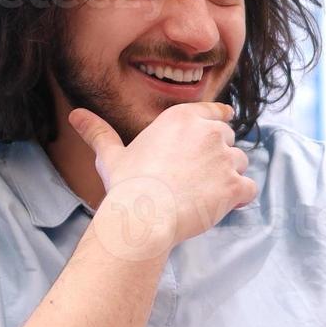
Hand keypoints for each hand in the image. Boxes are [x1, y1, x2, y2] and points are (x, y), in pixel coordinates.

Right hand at [70, 103, 254, 258]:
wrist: (144, 215)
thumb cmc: (127, 184)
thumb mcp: (111, 155)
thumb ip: (99, 133)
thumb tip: (76, 115)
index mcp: (182, 119)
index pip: (213, 111)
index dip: (220, 118)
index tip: (225, 121)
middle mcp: (208, 133)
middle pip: (229, 139)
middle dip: (219, 155)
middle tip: (200, 175)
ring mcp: (224, 158)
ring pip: (240, 163)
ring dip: (230, 176)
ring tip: (206, 193)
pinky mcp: (234, 184)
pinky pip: (249, 188)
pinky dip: (241, 198)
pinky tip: (225, 205)